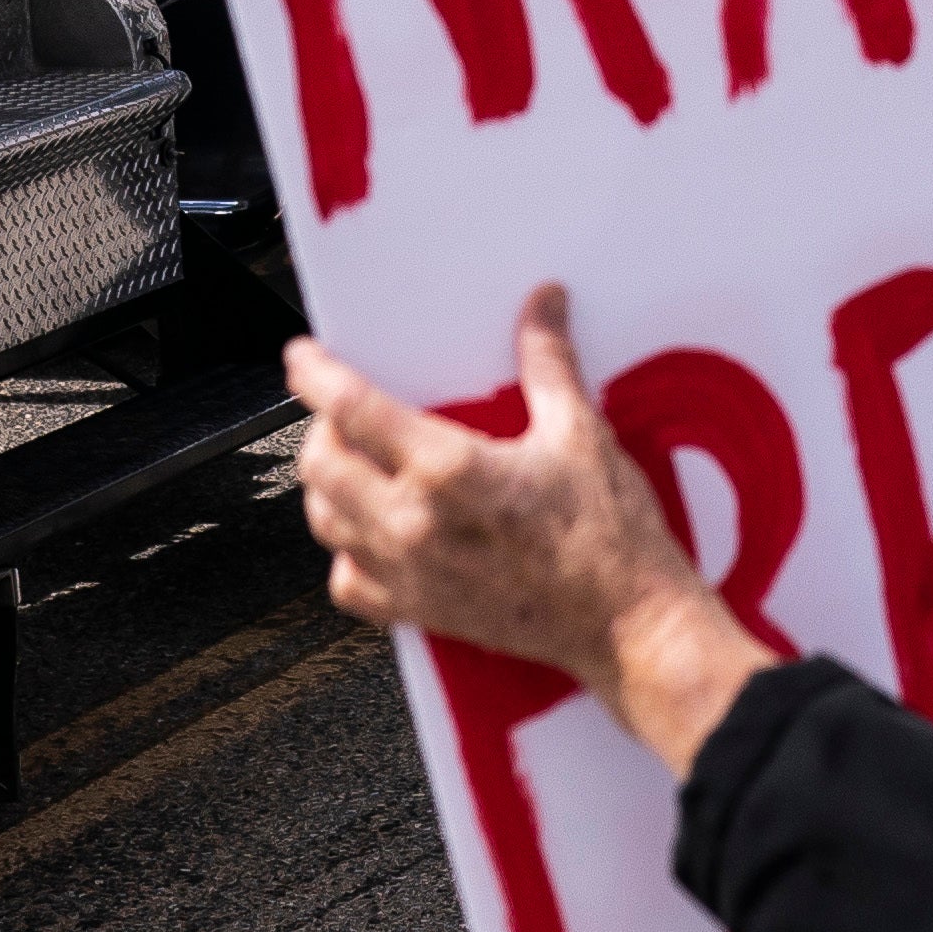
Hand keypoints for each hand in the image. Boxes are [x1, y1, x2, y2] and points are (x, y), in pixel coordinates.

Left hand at [291, 287, 777, 778]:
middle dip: (320, 429)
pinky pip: (349, 583)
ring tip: (354, 466)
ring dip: (328, 487)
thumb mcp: (581, 433)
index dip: (315, 375)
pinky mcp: (419, 612)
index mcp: (449, 470)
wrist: (629, 627)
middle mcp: (415, 523)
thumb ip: (547, 361)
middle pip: (320, 465)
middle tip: (341, 414)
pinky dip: (348, 554)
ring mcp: (411, 573)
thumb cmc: (610, 539)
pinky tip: (372, 534)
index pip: (352, 408)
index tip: (303, 358)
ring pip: (325, 522)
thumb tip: (541, 304)